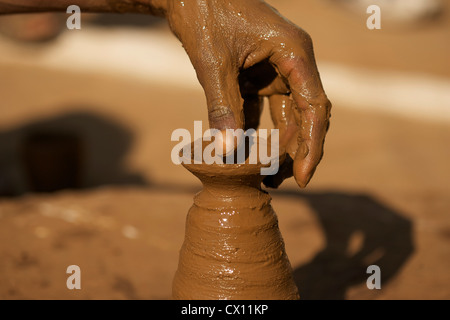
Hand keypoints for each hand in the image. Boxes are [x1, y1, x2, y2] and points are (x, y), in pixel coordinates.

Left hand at [166, 0, 330, 187]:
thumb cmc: (204, 13)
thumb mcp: (213, 64)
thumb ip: (222, 108)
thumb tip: (228, 154)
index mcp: (294, 53)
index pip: (315, 106)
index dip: (312, 144)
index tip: (303, 176)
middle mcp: (291, 61)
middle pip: (305, 114)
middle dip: (296, 149)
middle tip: (281, 181)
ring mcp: (275, 67)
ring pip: (287, 114)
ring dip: (278, 144)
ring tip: (267, 175)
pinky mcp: (257, 74)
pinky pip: (264, 108)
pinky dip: (259, 130)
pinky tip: (248, 153)